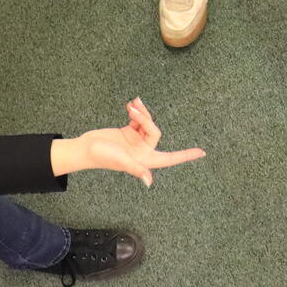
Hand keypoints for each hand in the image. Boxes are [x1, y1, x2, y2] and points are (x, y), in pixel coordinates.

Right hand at [51, 98, 205, 186]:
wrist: (85, 147)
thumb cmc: (101, 156)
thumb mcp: (120, 161)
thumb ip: (136, 168)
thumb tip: (149, 182)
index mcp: (145, 160)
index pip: (171, 158)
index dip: (186, 155)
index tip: (202, 153)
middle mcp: (142, 151)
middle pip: (155, 131)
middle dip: (146, 119)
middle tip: (133, 109)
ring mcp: (136, 141)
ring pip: (147, 123)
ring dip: (142, 113)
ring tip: (132, 104)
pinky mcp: (128, 132)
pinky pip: (138, 120)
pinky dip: (136, 111)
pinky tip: (130, 104)